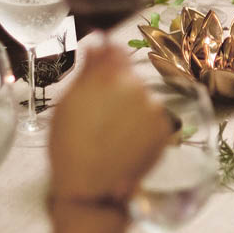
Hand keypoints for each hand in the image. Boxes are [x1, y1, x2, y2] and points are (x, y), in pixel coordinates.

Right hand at [49, 45, 170, 202]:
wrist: (91, 189)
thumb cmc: (70, 147)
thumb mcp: (68, 103)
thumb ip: (88, 69)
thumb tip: (98, 43)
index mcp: (109, 76)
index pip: (116, 52)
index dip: (109, 60)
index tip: (102, 71)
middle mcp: (137, 88)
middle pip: (130, 79)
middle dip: (118, 92)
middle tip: (100, 117)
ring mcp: (154, 109)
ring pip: (142, 100)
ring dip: (131, 111)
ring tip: (112, 135)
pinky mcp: (164, 129)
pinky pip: (153, 120)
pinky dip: (142, 128)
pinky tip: (125, 143)